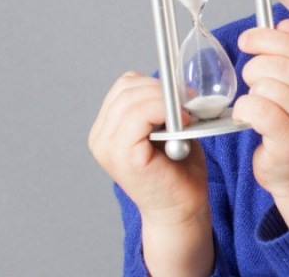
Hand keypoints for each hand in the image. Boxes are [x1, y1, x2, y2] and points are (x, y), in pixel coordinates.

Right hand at [88, 72, 208, 226]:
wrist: (181, 207)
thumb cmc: (177, 168)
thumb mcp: (163, 127)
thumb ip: (158, 105)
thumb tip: (173, 81)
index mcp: (107, 128)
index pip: (124, 86)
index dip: (154, 82)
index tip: (181, 93)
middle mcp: (100, 138)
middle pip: (126, 88)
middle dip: (161, 88)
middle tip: (188, 100)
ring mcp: (108, 147)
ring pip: (132, 99)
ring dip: (165, 99)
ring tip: (185, 114)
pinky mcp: (123, 156)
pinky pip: (139, 115)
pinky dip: (164, 110)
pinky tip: (182, 122)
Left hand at [233, 19, 288, 227]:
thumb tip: (285, 24)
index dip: (266, 38)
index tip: (246, 40)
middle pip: (276, 63)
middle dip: (254, 70)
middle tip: (253, 85)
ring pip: (265, 87)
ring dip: (251, 95)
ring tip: (258, 108)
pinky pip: (258, 109)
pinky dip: (245, 111)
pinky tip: (248, 118)